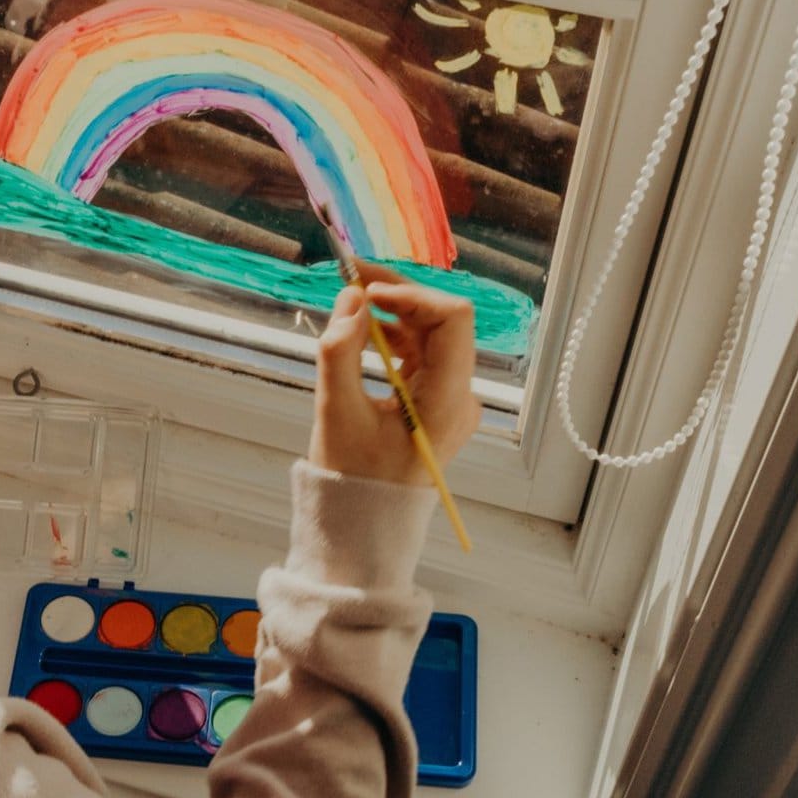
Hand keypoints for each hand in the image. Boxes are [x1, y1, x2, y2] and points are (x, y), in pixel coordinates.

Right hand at [308, 267, 481, 485]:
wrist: (365, 522)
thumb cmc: (351, 477)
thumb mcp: (336, 411)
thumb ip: (341, 350)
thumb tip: (351, 298)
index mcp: (448, 400)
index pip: (453, 320)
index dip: (411, 294)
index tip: (367, 290)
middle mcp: (460, 395)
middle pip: (443, 320)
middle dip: (399, 293)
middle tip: (352, 276)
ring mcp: (451, 397)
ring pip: (431, 333)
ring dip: (394, 311)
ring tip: (352, 301)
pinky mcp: (436, 399)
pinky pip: (422, 352)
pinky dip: (394, 334)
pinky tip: (364, 330)